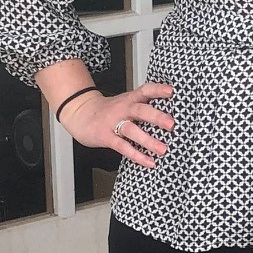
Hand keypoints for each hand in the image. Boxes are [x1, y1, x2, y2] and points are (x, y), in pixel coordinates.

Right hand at [57, 81, 175, 168]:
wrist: (80, 114)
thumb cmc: (109, 110)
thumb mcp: (125, 103)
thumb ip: (142, 105)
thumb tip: (169, 114)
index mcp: (130, 99)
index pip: (145, 90)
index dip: (158, 90)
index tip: (171, 91)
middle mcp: (123, 109)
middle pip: (140, 110)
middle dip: (156, 117)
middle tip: (172, 124)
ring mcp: (113, 123)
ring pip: (132, 130)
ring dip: (148, 140)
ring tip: (163, 149)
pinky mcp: (106, 137)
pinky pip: (123, 147)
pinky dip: (137, 155)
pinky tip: (149, 162)